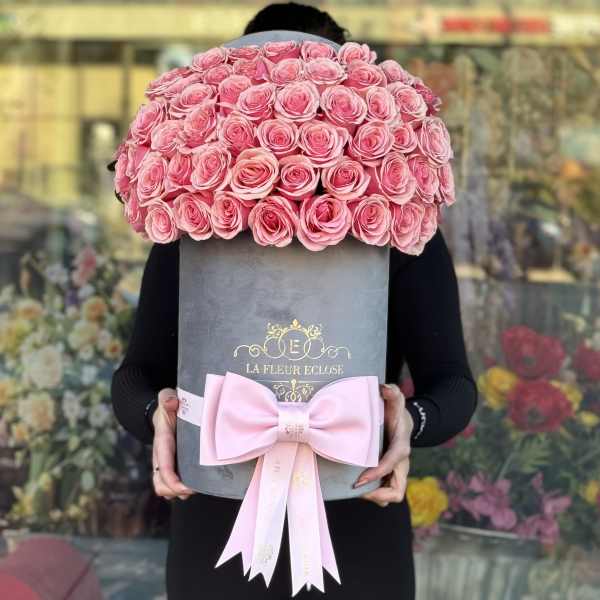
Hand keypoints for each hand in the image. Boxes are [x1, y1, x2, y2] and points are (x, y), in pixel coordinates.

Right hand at [151, 388, 194, 500]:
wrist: (165, 409)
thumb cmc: (169, 404)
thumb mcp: (167, 397)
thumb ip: (167, 399)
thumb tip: (171, 402)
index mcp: (162, 442)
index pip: (163, 467)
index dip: (173, 481)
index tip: (186, 488)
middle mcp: (161, 456)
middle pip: (160, 484)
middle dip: (176, 491)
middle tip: (196, 489)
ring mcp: (166, 462)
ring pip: (164, 488)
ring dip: (178, 492)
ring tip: (196, 489)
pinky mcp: (172, 464)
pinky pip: (172, 484)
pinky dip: (180, 489)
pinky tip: (196, 484)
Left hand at [353, 383, 412, 506]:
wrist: (404, 422)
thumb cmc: (397, 413)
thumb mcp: (396, 401)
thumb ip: (392, 393)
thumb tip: (384, 388)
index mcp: (401, 448)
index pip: (391, 465)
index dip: (376, 474)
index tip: (360, 480)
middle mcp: (401, 464)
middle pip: (397, 491)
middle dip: (377, 494)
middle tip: (356, 490)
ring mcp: (396, 472)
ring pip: (391, 495)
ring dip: (374, 496)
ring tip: (354, 489)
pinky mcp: (390, 475)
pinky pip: (384, 491)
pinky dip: (373, 492)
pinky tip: (356, 484)